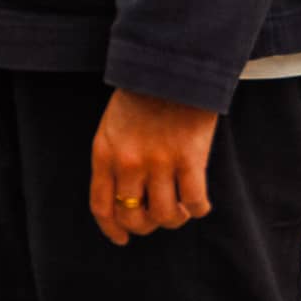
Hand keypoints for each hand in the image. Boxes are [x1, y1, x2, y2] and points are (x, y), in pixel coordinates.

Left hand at [88, 87, 218, 247]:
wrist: (172, 62)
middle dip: (146, 225)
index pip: (102, 207)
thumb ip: (115, 158)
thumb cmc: (143, 92)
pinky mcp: (189, 158)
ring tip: (179, 209)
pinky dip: (197, 209)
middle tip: (157, 217)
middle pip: (133, 217)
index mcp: (104, 153)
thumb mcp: (113, 124)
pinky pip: (193, 202)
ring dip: (173, 219)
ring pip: (164, 216)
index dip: (112, 230)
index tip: (123, 239)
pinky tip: (198, 202)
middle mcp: (128, 163)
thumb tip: (128, 198)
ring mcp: (159, 162)